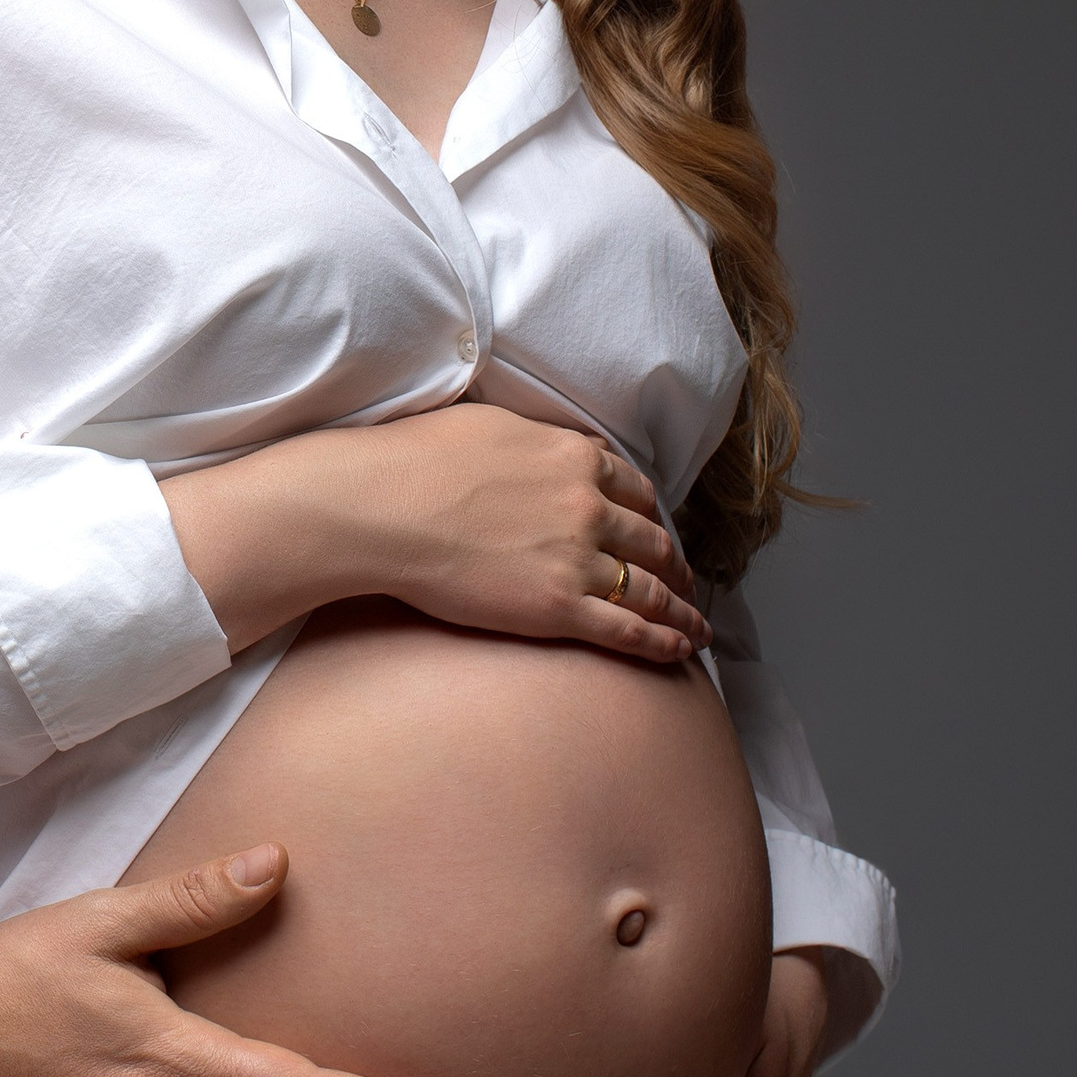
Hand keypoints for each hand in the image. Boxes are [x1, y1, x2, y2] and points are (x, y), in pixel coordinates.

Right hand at [163, 403, 707, 663]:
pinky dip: (663, 643)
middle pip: (652, 540)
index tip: (656, 531)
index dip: (651, 515)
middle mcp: (588, 505)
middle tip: (684, 583)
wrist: (381, 506)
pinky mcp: (559, 607)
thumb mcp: (489, 423)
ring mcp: (578, 558)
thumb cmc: (416, 460)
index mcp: (573, 458)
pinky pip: (629, 630)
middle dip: (673, 565)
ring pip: (651, 589)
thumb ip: (539, 437)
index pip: (634, 489)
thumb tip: (565, 444)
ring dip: (681, 610)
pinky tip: (680, 653)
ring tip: (696, 627)